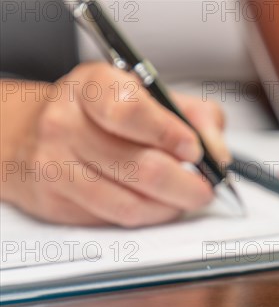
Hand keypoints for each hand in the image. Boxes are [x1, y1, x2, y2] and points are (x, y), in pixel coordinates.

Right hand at [3, 63, 226, 226]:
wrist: (34, 130)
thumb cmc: (103, 112)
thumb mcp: (150, 94)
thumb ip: (196, 116)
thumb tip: (217, 155)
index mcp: (93, 86)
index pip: (130, 113)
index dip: (170, 135)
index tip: (194, 150)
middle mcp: (66, 123)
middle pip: (141, 168)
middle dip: (187, 185)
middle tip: (206, 189)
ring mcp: (54, 165)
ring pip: (130, 204)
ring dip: (170, 207)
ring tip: (184, 198)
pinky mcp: (54, 201)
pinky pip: (114, 220)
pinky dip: (147, 216)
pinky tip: (156, 204)